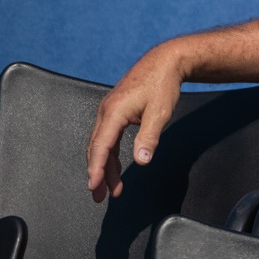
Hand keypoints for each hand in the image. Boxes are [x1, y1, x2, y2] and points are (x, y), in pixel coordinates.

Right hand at [86, 44, 184, 201]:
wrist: (165, 61)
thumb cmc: (162, 84)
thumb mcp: (160, 112)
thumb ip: (149, 137)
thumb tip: (141, 160)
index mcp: (114, 112)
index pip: (100, 146)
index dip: (95, 169)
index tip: (93, 187)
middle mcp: (106, 111)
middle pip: (96, 148)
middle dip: (96, 174)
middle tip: (99, 196)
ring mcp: (109, 110)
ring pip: (101, 144)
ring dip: (104, 167)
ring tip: (110, 189)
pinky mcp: (115, 111)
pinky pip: (108, 137)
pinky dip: (110, 154)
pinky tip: (115, 167)